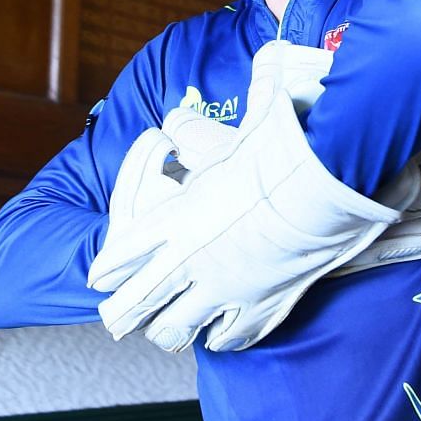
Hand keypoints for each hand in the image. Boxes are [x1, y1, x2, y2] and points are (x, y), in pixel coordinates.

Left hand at [90, 81, 408, 351]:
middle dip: (124, 314)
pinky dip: (221, 337)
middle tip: (116, 319)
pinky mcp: (258, 308)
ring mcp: (223, 289)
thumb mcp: (228, 130)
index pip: (120, 255)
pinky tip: (220, 333)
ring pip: (177, 330)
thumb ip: (203, 119)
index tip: (99, 279)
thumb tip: (218, 82)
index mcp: (173, 220)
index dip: (106, 271)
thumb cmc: (274, 151)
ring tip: (167, 331)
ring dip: (170, 330)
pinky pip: (227, 338)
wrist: (321, 182)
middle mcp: (189, 260)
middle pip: (138, 304)